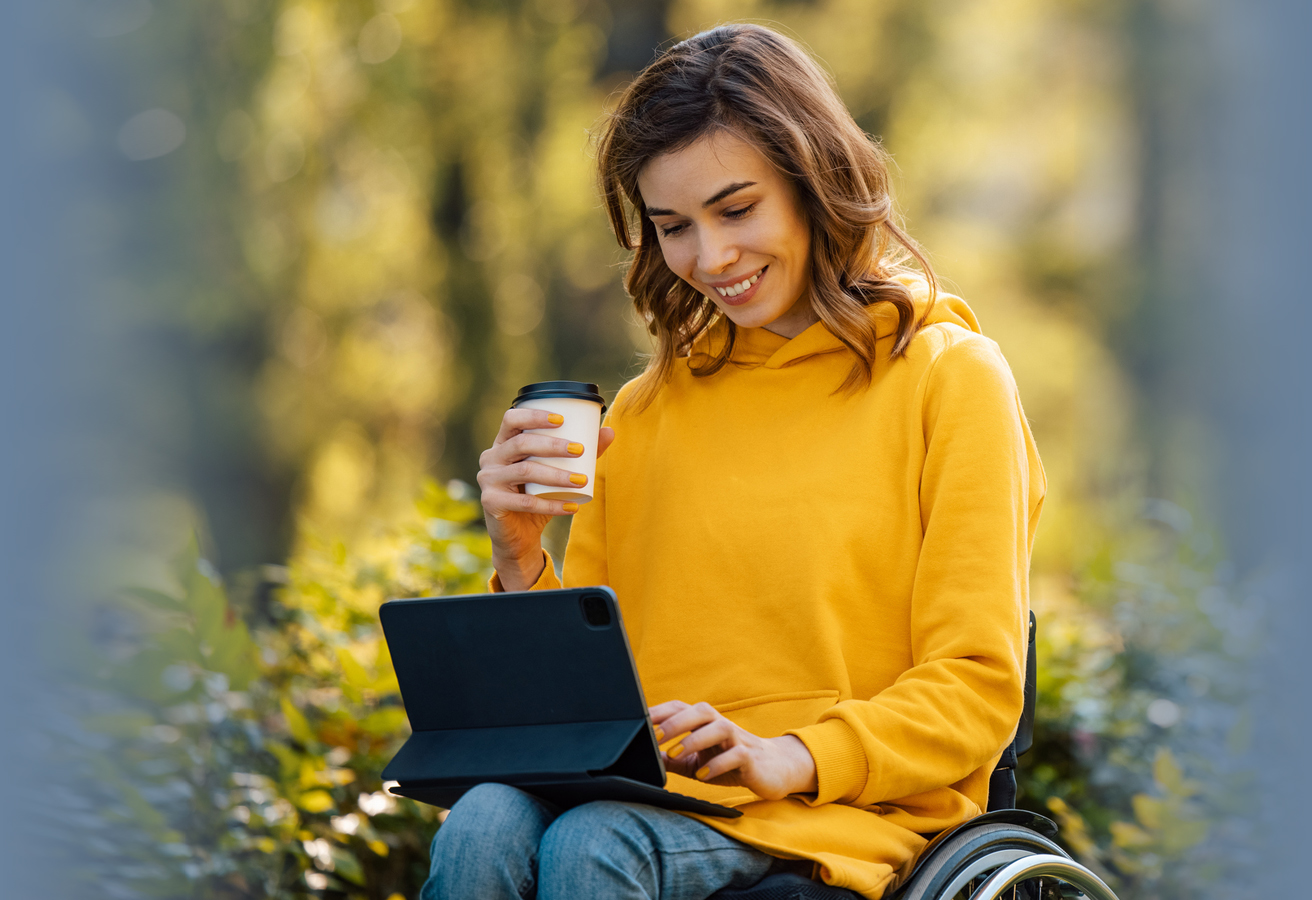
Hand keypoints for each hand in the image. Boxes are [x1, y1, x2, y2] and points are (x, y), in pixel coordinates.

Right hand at [477, 408, 615, 590]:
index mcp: (503, 443)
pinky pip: (525, 502)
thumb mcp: (557, 472)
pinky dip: (552, 505)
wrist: (518, 536)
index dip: (534, 415)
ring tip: (582, 481)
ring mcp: (488, 480)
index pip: (512, 419)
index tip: (562, 419)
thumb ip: (579, 454)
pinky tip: (572, 507)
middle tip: (579, 450)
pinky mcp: (491, 502)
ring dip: (557, 475)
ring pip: (525, 471)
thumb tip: (609, 432)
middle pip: (521, 443)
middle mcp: (491, 458)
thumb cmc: (537, 496)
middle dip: (553, 445)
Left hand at [649, 701, 818, 800]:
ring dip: (694, 739)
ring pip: (719, 727)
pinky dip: (717, 764)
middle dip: (675, 722)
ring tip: (674, 754)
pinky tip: (702, 775)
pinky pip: (736, 754)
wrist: (773, 769)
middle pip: (699, 711)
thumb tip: (645, 758)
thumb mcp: (696, 761)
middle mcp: (720, 724)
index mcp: (704, 722)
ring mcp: (737, 738)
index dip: (659, 712)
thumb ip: (672, 758)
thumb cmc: (730, 762)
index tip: (637, 721)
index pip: (679, 708)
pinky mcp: (751, 756)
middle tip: (654, 736)